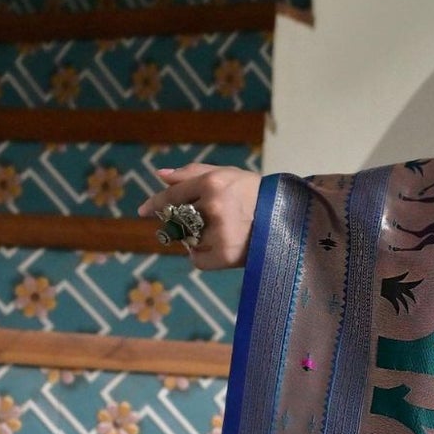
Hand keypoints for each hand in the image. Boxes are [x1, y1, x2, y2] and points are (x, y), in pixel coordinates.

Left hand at [143, 162, 260, 271]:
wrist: (290, 219)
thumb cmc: (255, 193)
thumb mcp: (227, 175)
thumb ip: (192, 174)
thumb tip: (159, 175)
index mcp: (212, 183)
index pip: (173, 195)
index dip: (156, 203)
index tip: (142, 211)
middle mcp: (213, 207)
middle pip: (177, 220)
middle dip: (183, 222)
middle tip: (199, 222)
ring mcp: (219, 232)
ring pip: (188, 240)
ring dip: (197, 238)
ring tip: (222, 232)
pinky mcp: (225, 255)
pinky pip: (197, 259)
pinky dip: (204, 256)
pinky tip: (222, 247)